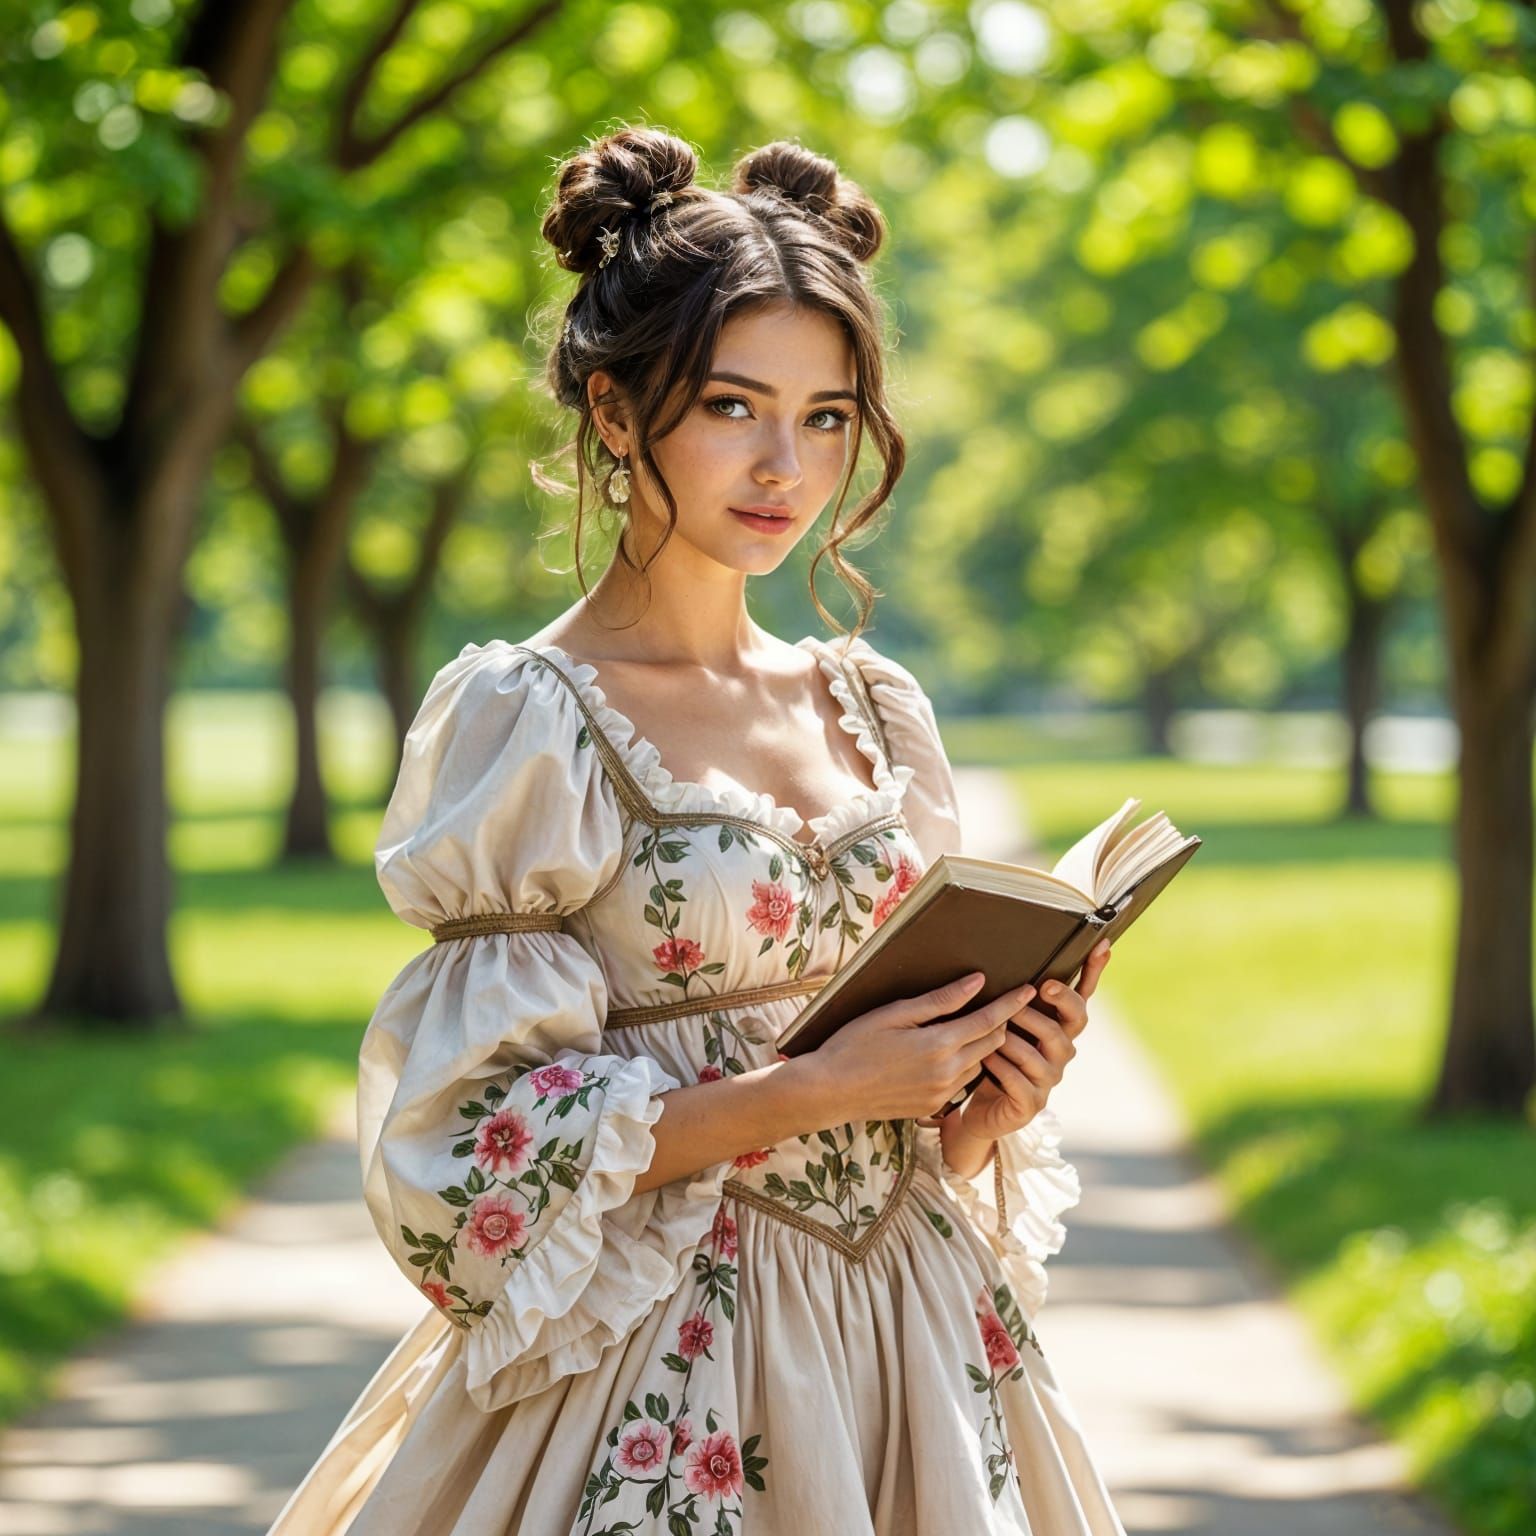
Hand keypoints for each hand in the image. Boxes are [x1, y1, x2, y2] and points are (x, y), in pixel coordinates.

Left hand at [927, 937, 1111, 1143]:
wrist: (981, 1109)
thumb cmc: (994, 1058)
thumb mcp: (1004, 1024)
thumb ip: (1013, 1000)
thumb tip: (1008, 960)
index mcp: (1058, 1028)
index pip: (1082, 997)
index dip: (1094, 972)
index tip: (1101, 945)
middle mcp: (1061, 1051)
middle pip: (1074, 1021)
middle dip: (1060, 1001)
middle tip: (1039, 987)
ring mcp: (1049, 1078)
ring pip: (1039, 1052)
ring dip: (1016, 1037)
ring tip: (996, 1026)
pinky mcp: (1031, 1103)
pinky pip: (1018, 1080)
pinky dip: (1000, 1067)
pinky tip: (986, 1059)